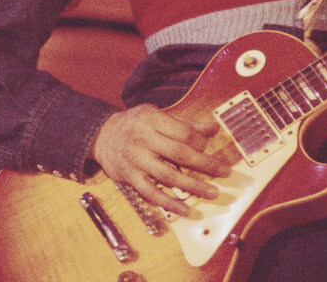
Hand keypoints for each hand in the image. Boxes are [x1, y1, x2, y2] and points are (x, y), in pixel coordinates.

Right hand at [91, 104, 229, 216]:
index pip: (183, 133)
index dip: (200, 142)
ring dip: (193, 186)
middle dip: (205, 165)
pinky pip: (151, 193)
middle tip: (224, 172)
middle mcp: (143, 139)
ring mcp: (136, 160)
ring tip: (212, 192)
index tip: (208, 148)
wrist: (101, 135)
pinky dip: (169, 203)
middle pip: (179, 154)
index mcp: (152, 119)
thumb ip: (185, 124)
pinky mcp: (130, 177)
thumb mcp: (158, 115)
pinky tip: (185, 210)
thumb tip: (213, 129)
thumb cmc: (135, 124)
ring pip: (168, 176)